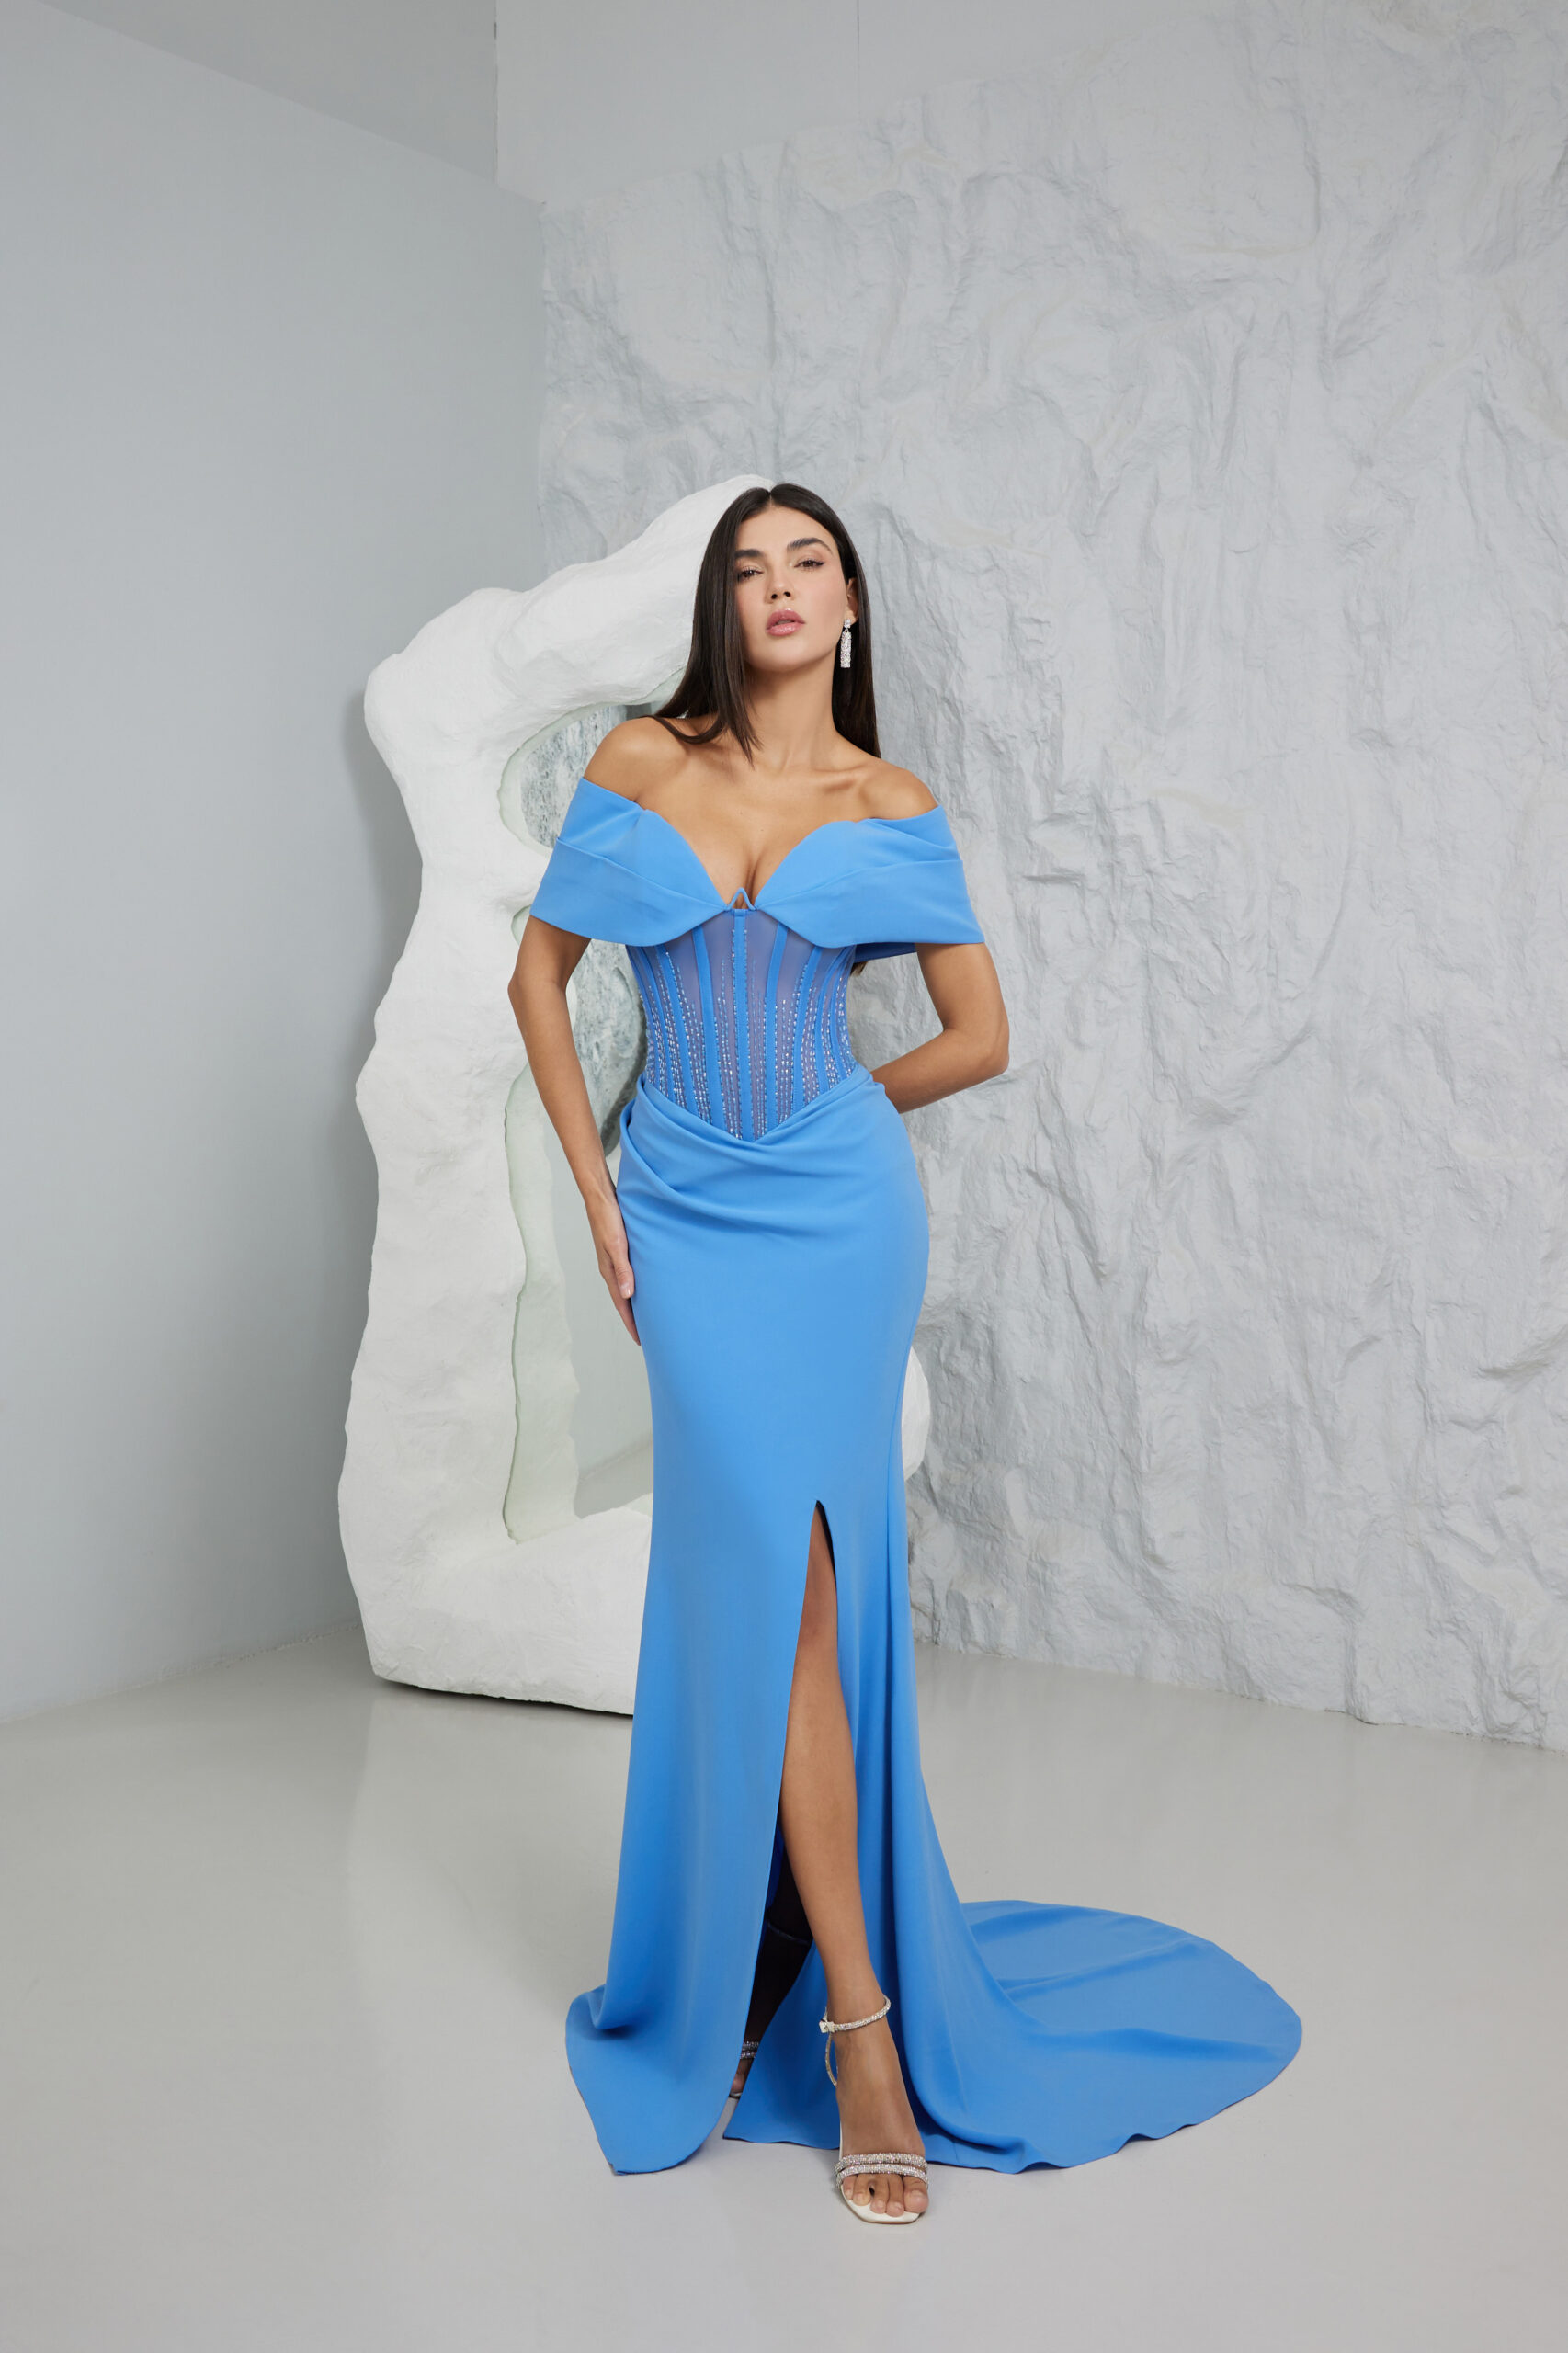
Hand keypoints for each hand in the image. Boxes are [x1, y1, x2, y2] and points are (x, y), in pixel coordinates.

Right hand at [584, 1186, 638, 1343]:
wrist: (600, 1196)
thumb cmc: (608, 1218)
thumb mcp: (617, 1245)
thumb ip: (623, 1269)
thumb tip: (628, 1295)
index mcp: (609, 1271)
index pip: (622, 1304)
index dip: (631, 1323)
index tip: (641, 1340)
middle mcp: (610, 1269)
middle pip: (623, 1300)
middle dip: (633, 1318)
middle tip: (648, 1335)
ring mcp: (614, 1260)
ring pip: (626, 1288)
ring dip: (635, 1303)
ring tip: (649, 1315)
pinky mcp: (619, 1250)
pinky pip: (629, 1274)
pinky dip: (636, 1285)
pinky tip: (646, 1285)